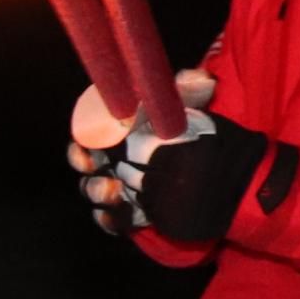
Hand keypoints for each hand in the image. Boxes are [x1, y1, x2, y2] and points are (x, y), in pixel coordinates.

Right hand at [66, 70, 220, 236]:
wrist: (218, 175)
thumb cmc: (193, 134)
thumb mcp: (193, 109)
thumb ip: (191, 91)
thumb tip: (194, 77)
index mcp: (119, 133)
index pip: (87, 133)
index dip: (81, 138)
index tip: (85, 141)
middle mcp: (114, 160)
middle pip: (84, 163)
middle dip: (83, 164)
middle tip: (94, 164)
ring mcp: (122, 188)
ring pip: (95, 191)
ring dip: (97, 191)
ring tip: (114, 189)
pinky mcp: (134, 214)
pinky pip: (114, 220)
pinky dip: (114, 219)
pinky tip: (128, 215)